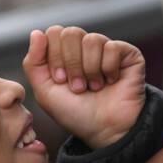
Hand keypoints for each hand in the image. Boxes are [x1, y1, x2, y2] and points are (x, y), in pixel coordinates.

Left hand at [23, 26, 144, 149]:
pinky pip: (112, 47)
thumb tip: (36, 32)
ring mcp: (107, 48)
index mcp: (65, 52)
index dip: (55, 57)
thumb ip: (34, 62)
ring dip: (90, 69)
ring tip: (95, 87)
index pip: (54, 33)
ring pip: (91, 40)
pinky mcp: (128, 53)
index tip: (61, 81)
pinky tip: (111, 81)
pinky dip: (108, 69)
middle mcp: (85, 47)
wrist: (104, 130)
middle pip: (71, 32)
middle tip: (78, 86)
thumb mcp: (45, 91)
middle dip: (72, 64)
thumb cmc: (76, 113)